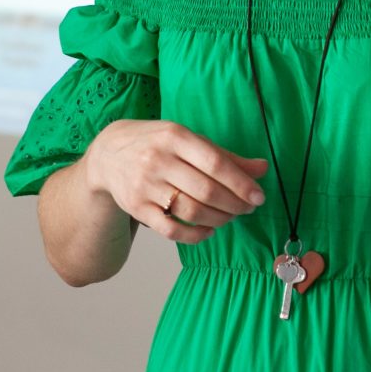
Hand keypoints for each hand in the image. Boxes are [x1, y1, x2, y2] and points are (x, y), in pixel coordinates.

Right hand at [83, 120, 269, 243]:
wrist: (108, 154)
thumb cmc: (156, 144)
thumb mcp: (188, 140)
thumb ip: (225, 155)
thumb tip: (262, 168)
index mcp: (175, 137)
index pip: (214, 163)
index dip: (240, 183)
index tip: (258, 197)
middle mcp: (158, 160)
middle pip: (205, 191)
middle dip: (234, 204)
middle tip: (247, 208)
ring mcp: (146, 186)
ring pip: (191, 211)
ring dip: (219, 219)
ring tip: (230, 217)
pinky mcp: (137, 208)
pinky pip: (171, 230)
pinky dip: (195, 235)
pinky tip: (208, 230)